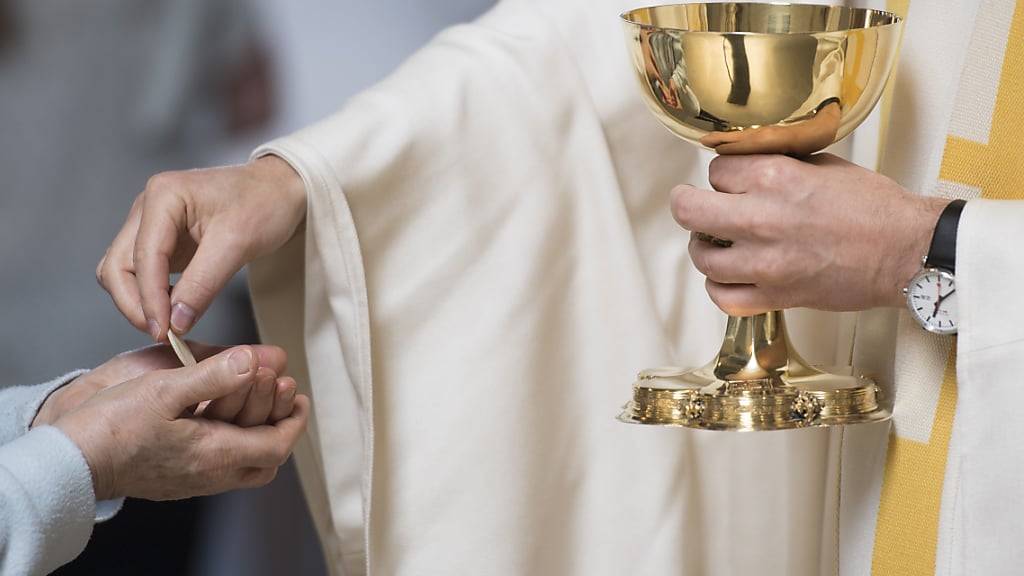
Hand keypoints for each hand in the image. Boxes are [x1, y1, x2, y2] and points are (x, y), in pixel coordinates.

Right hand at [52, 347, 309, 500]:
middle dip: (279, 422)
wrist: (68, 462)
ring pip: (245, 465)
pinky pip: (220, 466)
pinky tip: (222, 414)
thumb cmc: (111, 426)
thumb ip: (213, 375)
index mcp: (215, 454)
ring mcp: (193, 481)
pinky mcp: (176, 479)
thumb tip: (253, 360)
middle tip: (281, 388)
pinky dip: (233, 439)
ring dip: (257, 431)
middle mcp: (210, 475)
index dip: (294, 420)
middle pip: (267, 460)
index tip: (299, 395)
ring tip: (256, 396)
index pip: (277, 445)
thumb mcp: (165, 389)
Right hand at [96, 156, 305, 340]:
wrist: (281, 189)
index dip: (150, 299)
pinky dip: (152, 295)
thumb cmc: (265, 204)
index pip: (143, 256)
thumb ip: (203, 284)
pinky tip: (175, 311)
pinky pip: (144, 273)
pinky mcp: (162, 240)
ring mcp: (151, 223)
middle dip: (135, 303)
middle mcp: (148, 207)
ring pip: (124, 271)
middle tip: (164, 334)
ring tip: (170, 326)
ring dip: (140, 301)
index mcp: (163, 196)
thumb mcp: (238, 244)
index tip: (165, 332)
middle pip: (118, 265)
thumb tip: (176, 322)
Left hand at [671, 153, 948, 315]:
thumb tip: (748, 165)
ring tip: (717, 243)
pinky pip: (724, 298)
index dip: (722, 176)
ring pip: (702, 257)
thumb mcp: (825, 165)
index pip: (716, 171)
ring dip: (704, 247)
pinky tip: (729, 276)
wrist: (906, 251)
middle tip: (694, 205)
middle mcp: (762, 219)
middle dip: (688, 204)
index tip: (731, 182)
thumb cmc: (875, 208)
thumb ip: (779, 165)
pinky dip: (719, 287)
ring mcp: (765, 263)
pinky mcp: (775, 296)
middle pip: (689, 211)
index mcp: (775, 178)